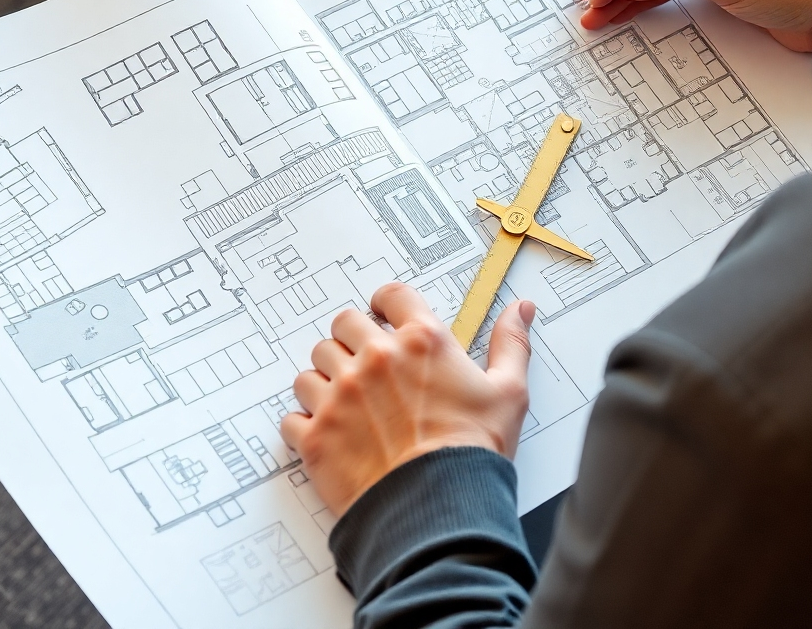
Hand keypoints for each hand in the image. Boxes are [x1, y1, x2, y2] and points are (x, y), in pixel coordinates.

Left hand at [280, 282, 535, 517]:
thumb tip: (519, 310)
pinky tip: (330, 434)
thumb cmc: (473, 455)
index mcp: (421, 341)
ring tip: (347, 404)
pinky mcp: (315, 435)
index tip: (384, 317)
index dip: (386, 305)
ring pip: (312, 367)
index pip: (390, 296)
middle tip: (366, 365)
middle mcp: (375, 359)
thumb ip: (511, 343)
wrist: (440, 514)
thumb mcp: (509, 393)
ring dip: (326, 380)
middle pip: (343, 325)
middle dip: (352, 340)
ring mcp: (340, 396)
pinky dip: (306, 423)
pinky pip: (292, 414)